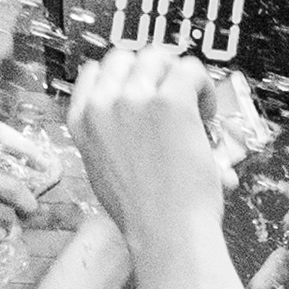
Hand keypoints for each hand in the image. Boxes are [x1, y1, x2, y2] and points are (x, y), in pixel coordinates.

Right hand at [67, 44, 229, 255]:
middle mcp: (103, 105)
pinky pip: (190, 69)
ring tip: (194, 109)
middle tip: (175, 97)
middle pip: (128, 57)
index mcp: (81, 121)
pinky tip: (206, 112)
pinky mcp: (169, 101)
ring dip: (180, 78)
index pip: (95, 71)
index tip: (146, 90)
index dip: (125, 76)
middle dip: (154, 72)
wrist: (164, 231)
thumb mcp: (102, 171)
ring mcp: (134, 99)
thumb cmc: (142, 214)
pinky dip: (203, 85)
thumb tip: (133, 122)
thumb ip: (109, 138)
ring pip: (159, 58)